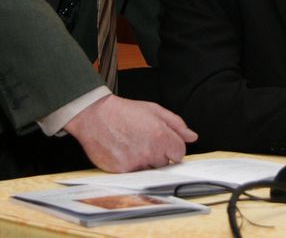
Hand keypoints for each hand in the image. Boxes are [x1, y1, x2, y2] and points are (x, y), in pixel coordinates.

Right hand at [64, 95, 197, 171]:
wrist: (94, 116)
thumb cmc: (124, 111)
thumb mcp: (154, 110)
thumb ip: (176, 124)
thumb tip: (192, 137)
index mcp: (161, 136)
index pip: (180, 154)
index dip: (172, 147)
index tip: (164, 142)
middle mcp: (150, 152)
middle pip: (165, 164)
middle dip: (159, 154)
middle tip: (144, 141)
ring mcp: (136, 163)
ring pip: (150, 170)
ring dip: (145, 162)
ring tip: (132, 145)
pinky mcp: (122, 171)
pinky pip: (134, 174)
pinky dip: (131, 166)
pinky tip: (123, 151)